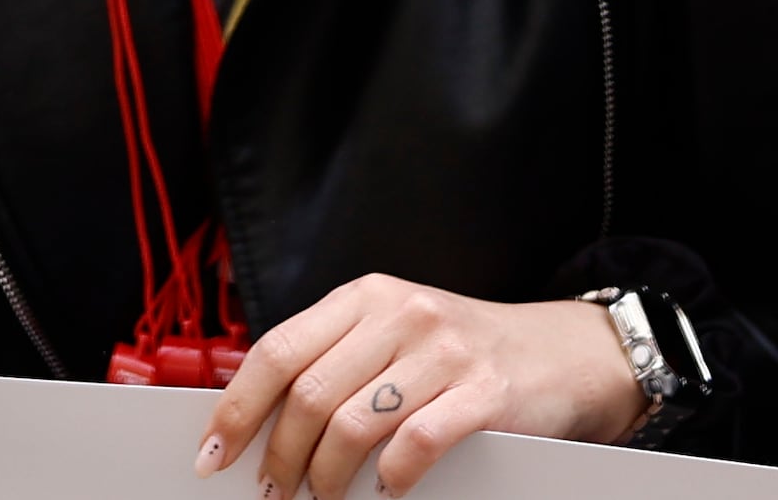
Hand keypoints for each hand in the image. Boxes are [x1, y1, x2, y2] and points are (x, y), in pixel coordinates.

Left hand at [204, 276, 645, 496]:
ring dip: (327, 477)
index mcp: (364, 297)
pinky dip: (392, 477)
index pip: (277, 349)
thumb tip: (258, 421)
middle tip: (274, 492)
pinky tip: (387, 491)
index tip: (213, 452)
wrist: (564, 352)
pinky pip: (417, 442)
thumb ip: (335, 361)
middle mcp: (400, 314)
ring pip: (352, 423)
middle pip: (308, 394)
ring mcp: (443, 352)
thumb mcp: (394, 335)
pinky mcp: (484, 393)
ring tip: (324, 499)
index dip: (237, 406)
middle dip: (280, 456)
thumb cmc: (463, 352)